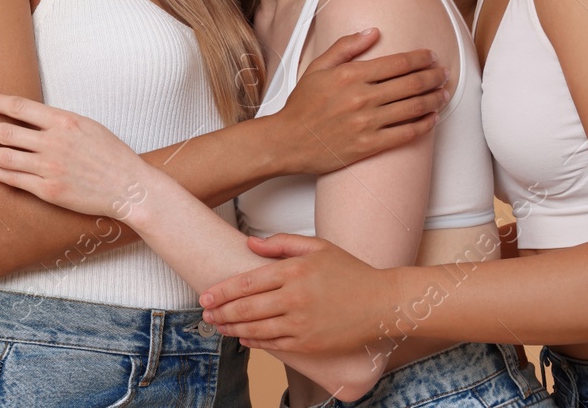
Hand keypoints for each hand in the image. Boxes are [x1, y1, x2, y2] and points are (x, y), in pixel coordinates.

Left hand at [0, 91, 153, 220]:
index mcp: (63, 121)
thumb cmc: (111, 154)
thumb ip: (58, 121)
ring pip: (6, 157)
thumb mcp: (87, 125)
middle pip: (6, 132)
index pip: (20, 107)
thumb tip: (31, 115)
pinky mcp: (49, 191)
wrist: (128, 186)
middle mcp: (53, 143)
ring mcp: (49, 168)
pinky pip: (16, 180)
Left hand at [199, 233, 391, 353]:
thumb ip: (282, 243)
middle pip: (247, 307)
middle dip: (221, 311)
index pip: (248, 282)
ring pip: (257, 328)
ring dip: (233, 328)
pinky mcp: (310, 342)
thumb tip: (251, 243)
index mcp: (295, 271)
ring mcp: (302, 323)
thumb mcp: (318, 247)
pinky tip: (244, 337)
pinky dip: (255, 341)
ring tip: (218, 326)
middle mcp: (295, 298)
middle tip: (205, 313)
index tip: (206, 294)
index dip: (223, 291)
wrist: (382, 303)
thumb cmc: (350, 272)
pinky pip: (275, 344)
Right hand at [275, 28, 447, 175]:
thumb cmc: (302, 105)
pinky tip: (432, 119)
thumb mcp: (317, 67)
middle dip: (434, 77)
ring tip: (444, 94)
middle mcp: (362, 98)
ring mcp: (367, 123)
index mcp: (350, 75)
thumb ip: (345, 47)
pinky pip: (405, 134)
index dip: (420, 58)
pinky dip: (424, 125)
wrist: (288, 141)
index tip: (432, 56)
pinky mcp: (369, 146)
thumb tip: (373, 31)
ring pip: (413, 108)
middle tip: (444, 74)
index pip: (397, 63)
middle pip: (411, 84)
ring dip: (434, 100)